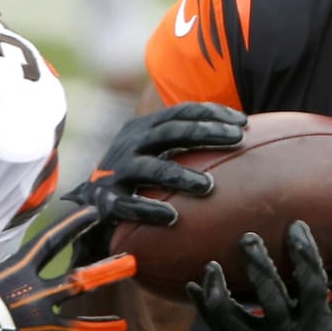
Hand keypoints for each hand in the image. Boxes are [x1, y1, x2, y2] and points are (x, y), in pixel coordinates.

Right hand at [0, 185, 134, 330]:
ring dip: (100, 328)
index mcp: (16, 271)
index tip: (96, 213)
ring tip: (123, 327)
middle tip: (134, 263)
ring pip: (76, 330)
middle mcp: (32, 298)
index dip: (74, 224)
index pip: (52, 240)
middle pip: (78, 283)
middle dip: (108, 273)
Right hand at [62, 102, 246, 260]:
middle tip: (236, 139)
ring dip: (181, 175)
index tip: (243, 122)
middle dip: (205, 133)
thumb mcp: (155, 152)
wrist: (88, 203)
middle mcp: (129, 143)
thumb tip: (240, 139)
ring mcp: (116, 170)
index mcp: (143, 128)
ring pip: (152, 168)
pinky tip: (173, 218)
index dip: (212, 113)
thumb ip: (184, 145)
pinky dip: (149, 210)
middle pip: (170, 131)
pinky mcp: (105, 199)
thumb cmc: (135, 177)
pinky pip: (128, 205)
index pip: (180, 112)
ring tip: (208, 186)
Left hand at [187, 221, 331, 330]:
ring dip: (219, 291)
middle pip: (270, 297)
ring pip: (234, 318)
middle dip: (258, 265)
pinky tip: (193, 285)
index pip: (312, 282)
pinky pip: (220, 330)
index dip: (305, 254)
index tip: (296, 226)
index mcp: (319, 322)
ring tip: (210, 265)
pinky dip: (204, 309)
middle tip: (248, 237)